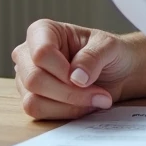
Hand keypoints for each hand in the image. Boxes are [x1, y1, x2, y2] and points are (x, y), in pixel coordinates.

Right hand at [12, 19, 140, 119]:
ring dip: (69, 106)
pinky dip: (65, 113)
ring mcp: (26, 78)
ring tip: (95, 100)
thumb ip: (93, 57)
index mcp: (43, 31)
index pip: (41, 53)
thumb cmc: (111, 53)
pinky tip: (84, 106)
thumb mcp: (110, 47)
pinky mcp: (31, 99)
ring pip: (33, 101)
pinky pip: (39, 113)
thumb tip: (76, 78)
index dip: (62, 70)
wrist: (119, 73)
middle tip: (99, 94)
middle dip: (69, 93)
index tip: (85, 78)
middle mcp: (28, 54)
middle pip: (34, 79)